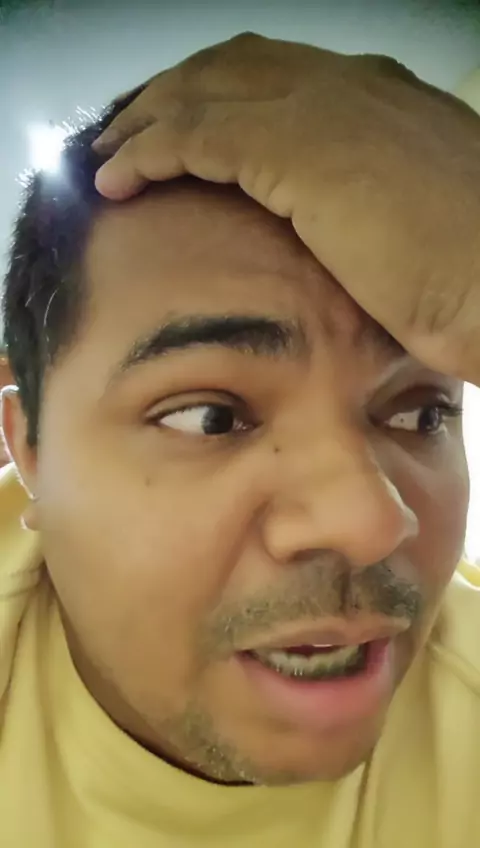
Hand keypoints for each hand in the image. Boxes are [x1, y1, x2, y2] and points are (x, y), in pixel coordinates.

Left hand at [93, 33, 479, 385]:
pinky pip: (192, 137)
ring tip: (109, 158)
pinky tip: (118, 179)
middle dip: (172, 97)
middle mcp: (349, 86)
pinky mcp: (295, 151)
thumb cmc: (473, 268)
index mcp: (380, 97)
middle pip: (230, 69)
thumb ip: (370, 199)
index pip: (277, 76)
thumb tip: (333, 220)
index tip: (180, 131)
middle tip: (129, 134)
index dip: (217, 97)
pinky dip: (146, 154)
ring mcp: (322, 110)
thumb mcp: (417, 217)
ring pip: (202, 95)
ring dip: (145, 123)